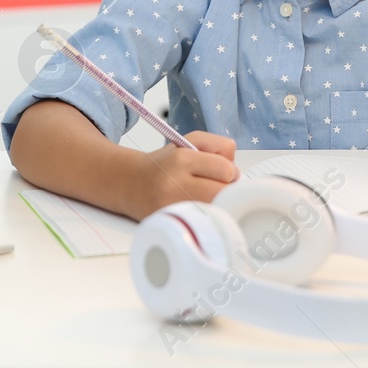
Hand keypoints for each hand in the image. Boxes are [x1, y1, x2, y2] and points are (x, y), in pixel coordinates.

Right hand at [125, 130, 239, 219]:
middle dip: (225, 189)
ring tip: (205, 196)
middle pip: (222, 193)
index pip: (225, 169)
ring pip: (214, 210)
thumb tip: (236, 172)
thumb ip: (218, 145)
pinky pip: (201, 223)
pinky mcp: (170, 226)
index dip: (229, 171)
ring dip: (217, 203)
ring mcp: (170, 209)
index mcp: (180, 160)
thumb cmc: (165, 163)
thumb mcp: (189, 141)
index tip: (223, 172)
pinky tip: (197, 209)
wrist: (130, 183)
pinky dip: (205, 217)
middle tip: (217, 185)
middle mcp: (173, 185)